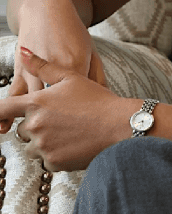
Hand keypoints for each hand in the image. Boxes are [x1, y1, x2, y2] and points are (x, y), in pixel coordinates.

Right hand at [0, 0, 107, 133]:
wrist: (48, 10)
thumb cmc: (73, 34)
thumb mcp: (91, 53)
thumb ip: (98, 77)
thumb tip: (105, 100)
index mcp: (75, 66)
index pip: (80, 101)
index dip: (83, 120)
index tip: (88, 135)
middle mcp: (53, 71)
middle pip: (54, 109)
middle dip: (58, 128)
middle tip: (64, 141)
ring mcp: (34, 71)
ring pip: (30, 106)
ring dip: (33, 125)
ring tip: (39, 140)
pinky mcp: (20, 70)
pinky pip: (12, 96)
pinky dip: (6, 114)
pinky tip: (4, 129)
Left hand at [0, 48, 123, 172]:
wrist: (117, 125)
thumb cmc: (96, 99)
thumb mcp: (71, 76)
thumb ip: (43, 66)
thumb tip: (24, 51)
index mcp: (36, 103)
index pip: (2, 109)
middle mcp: (35, 125)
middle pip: (22, 130)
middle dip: (36, 126)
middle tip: (60, 119)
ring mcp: (43, 146)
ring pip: (33, 147)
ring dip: (44, 142)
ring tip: (69, 131)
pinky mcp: (53, 162)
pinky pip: (46, 160)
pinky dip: (57, 154)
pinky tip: (74, 143)